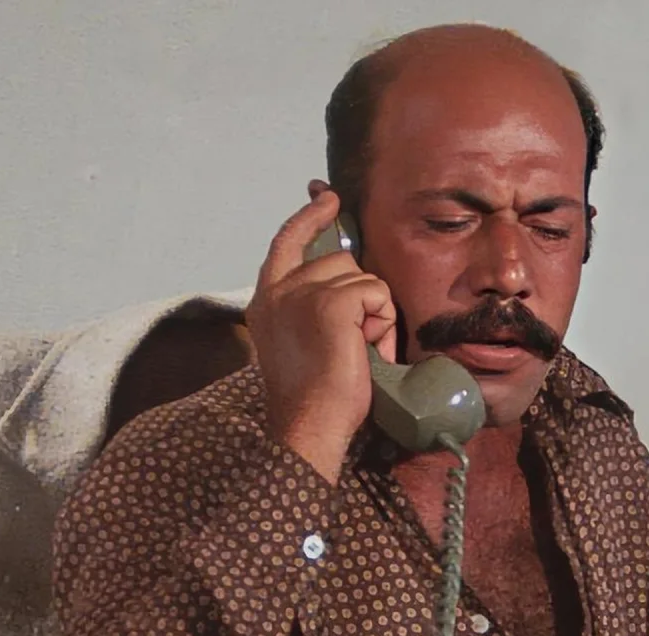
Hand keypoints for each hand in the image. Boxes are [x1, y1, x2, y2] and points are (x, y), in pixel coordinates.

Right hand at [245, 180, 396, 482]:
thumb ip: (310, 305)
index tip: (327, 198)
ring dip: (373, 314)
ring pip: (361, 277)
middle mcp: (277, 290)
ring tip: (360, 351)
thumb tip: (347, 276)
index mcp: (265, 299)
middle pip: (338, 259)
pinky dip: (383, 324)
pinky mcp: (331, 301)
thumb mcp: (301, 339)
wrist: (309, 425)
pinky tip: (368, 352)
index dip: (309, 217)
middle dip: (361, 293)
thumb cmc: (313, 397)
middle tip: (361, 339)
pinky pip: (377, 293)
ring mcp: (301, 292)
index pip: (286, 241)